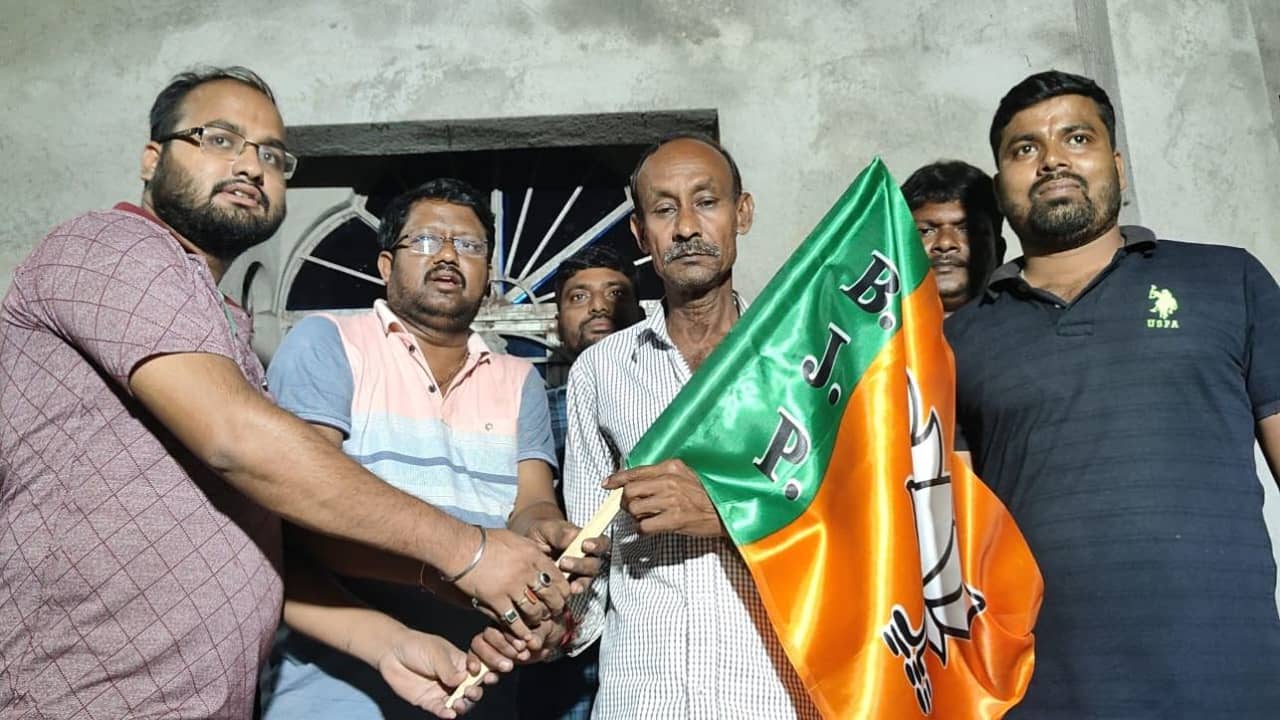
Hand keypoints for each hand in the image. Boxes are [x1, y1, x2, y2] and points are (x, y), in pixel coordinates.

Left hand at [376, 628, 495, 717]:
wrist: (391, 653)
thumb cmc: (416, 646)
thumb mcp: (436, 653)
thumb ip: (449, 669)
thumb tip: (463, 680)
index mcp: (460, 663)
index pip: (479, 670)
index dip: (487, 674)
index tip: (488, 676)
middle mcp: (455, 679)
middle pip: (473, 690)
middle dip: (475, 692)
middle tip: (470, 691)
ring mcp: (442, 691)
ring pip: (460, 703)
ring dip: (463, 705)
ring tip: (458, 704)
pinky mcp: (429, 702)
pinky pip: (441, 710)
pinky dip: (447, 714)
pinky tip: (449, 714)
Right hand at [452, 528, 571, 640]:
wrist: (461, 547)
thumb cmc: (485, 541)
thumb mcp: (515, 539)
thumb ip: (531, 550)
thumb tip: (544, 555)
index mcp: (533, 555)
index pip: (558, 577)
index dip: (562, 591)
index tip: (561, 597)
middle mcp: (526, 571)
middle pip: (550, 596)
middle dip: (555, 607)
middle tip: (554, 613)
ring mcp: (511, 586)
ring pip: (535, 610)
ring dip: (538, 620)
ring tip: (538, 623)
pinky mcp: (496, 599)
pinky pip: (513, 620)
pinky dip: (520, 630)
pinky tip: (523, 635)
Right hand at [468, 613, 570, 671]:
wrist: (547, 641)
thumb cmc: (543, 630)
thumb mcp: (544, 629)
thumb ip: (538, 635)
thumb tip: (533, 643)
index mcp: (502, 621)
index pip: (494, 629)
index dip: (505, 640)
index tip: (521, 647)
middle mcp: (492, 633)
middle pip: (479, 642)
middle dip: (494, 654)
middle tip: (510, 663)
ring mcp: (490, 648)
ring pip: (476, 653)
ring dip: (490, 662)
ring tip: (507, 668)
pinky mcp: (493, 663)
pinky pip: (482, 668)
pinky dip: (486, 674)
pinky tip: (491, 679)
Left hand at [523, 519, 611, 592]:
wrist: (528, 549)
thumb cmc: (542, 535)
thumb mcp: (548, 529)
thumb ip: (560, 532)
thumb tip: (572, 536)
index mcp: (586, 541)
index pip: (601, 543)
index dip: (598, 545)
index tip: (585, 545)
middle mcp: (586, 558)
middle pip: (594, 564)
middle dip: (582, 564)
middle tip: (565, 562)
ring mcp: (579, 574)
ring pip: (587, 578)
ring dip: (578, 579)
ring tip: (564, 578)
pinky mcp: (570, 585)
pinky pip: (576, 590)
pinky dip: (572, 590)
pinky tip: (567, 590)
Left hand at [602, 459, 723, 536]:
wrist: (726, 512)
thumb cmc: (706, 496)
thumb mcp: (686, 476)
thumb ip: (663, 475)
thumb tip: (637, 481)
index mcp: (672, 468)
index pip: (636, 471)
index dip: (617, 479)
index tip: (608, 484)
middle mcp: (670, 481)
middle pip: (631, 491)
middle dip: (626, 502)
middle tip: (632, 508)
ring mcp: (672, 501)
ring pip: (635, 508)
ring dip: (635, 516)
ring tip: (645, 518)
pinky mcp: (674, 519)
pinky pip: (645, 526)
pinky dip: (643, 530)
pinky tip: (650, 529)